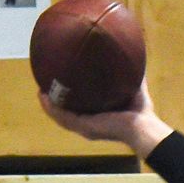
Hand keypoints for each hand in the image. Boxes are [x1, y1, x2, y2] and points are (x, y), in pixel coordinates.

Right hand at [38, 78, 173, 158]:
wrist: (143, 127)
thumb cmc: (141, 113)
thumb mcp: (133, 88)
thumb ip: (132, 73)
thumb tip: (135, 54)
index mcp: (99, 117)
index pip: (80, 109)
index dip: (70, 99)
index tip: (62, 85)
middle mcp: (90, 124)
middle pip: (66, 114)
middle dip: (56, 102)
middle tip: (46, 89)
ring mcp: (85, 127)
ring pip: (60, 116)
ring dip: (49, 105)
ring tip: (40, 92)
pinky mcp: (83, 127)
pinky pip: (62, 118)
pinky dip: (52, 109)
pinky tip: (44, 97)